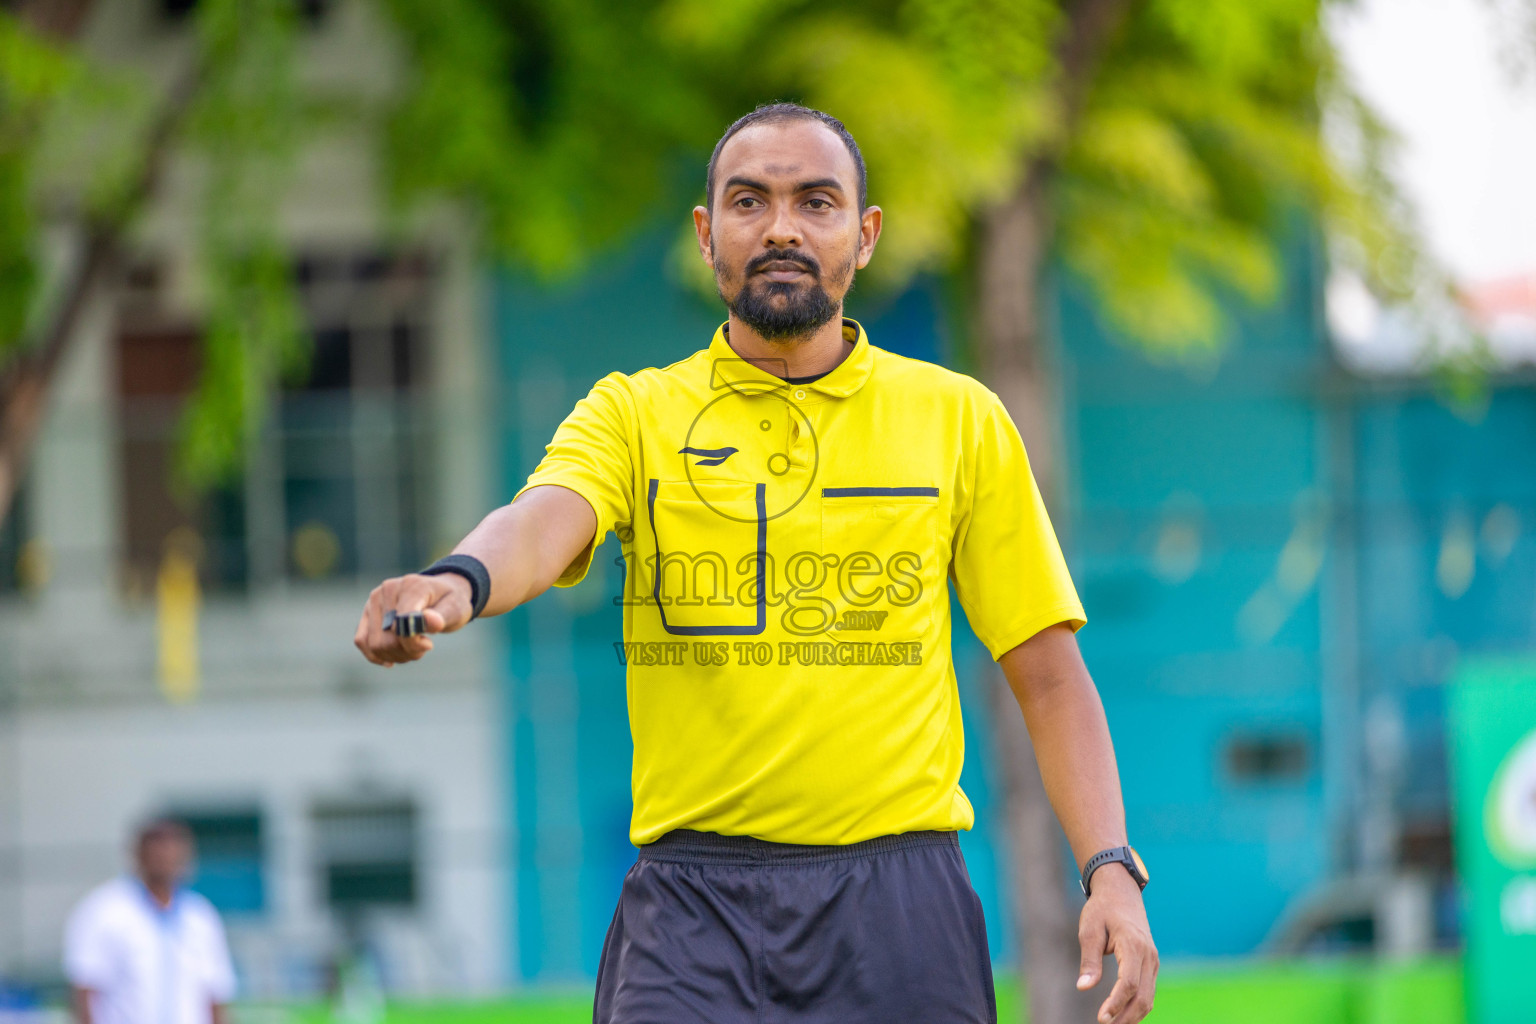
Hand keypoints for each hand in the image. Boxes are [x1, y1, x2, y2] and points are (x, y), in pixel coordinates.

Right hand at [353, 573, 473, 665]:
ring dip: (395, 656)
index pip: (402, 624)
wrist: (441, 594)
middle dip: (406, 652)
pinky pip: (361, 640)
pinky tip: (392, 660)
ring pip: (374, 644)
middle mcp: (387, 589)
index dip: (413, 643)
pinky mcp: (367, 612)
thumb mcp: (455, 609)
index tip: (429, 644)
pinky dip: (376, 655)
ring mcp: (374, 600)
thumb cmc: (450, 602)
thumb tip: (429, 620)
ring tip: (412, 649)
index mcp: (411, 585)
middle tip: (424, 647)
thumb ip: (441, 616)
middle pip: (386, 639)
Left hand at [1076, 866, 1157, 1023]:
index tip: (1101, 1019)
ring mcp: (1153, 960)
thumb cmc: (1102, 910)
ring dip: (1133, 1015)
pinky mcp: (1151, 964)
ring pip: (1149, 997)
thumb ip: (1089, 960)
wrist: (1121, 893)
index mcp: (1133, 945)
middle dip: (1125, 1017)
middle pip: (1143, 996)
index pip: (1129, 983)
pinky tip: (1123, 1015)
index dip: (1116, 1004)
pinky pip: (1148, 990)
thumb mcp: (1089, 930)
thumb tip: (1083, 987)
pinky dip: (1138, 1005)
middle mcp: (1149, 955)